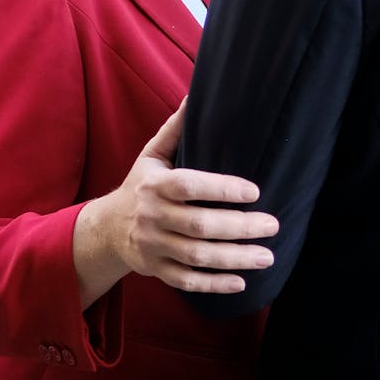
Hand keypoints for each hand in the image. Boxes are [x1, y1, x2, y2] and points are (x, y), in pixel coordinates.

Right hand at [92, 100, 276, 293]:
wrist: (107, 228)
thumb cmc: (140, 186)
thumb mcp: (151, 156)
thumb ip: (175, 130)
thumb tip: (195, 95)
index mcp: (154, 185)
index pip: (189, 186)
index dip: (221, 189)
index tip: (254, 191)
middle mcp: (152, 216)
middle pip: (198, 225)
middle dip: (239, 227)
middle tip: (272, 224)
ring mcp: (153, 246)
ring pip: (196, 256)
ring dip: (234, 258)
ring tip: (267, 255)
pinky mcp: (156, 270)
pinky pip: (187, 281)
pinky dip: (214, 284)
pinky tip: (241, 281)